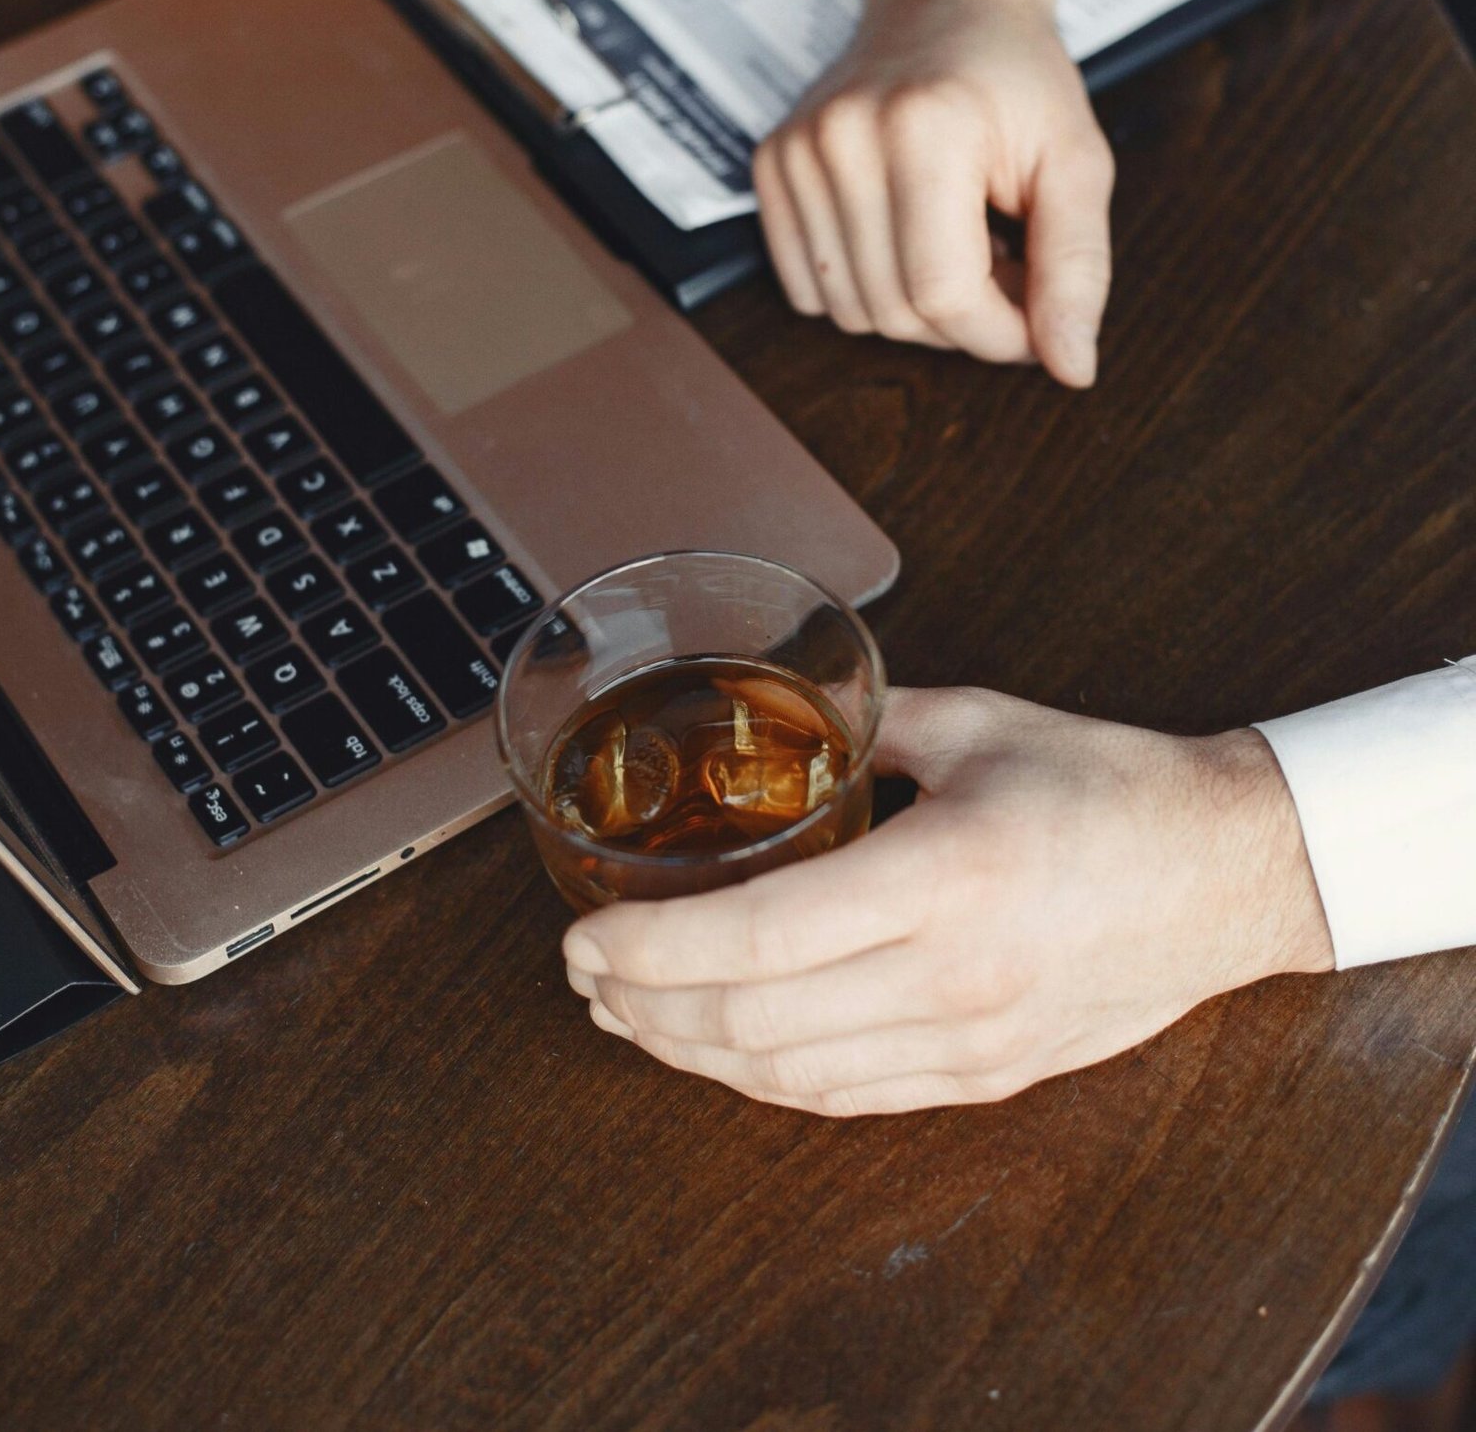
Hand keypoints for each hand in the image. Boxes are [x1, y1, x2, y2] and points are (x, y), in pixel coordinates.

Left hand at [563, 687, 1333, 1114]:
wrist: (1231, 876)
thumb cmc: (1109, 787)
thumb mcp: (979, 722)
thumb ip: (863, 720)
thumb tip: (775, 711)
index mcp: (944, 876)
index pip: (756, 936)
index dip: (649, 946)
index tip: (583, 935)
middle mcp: (950, 977)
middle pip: (751, 1022)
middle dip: (642, 1005)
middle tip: (582, 974)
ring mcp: (969, 1043)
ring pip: (787, 1077)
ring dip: (688, 1054)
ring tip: (626, 1018)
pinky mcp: (986, 1077)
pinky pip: (846, 1099)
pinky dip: (762, 1083)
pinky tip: (719, 1054)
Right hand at [753, 0, 1113, 386]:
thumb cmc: (1015, 79)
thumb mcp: (1077, 161)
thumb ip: (1077, 267)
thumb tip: (1070, 367)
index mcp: (925, 128)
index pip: (944, 294)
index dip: (998, 333)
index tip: (1035, 320)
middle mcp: (844, 138)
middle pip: (895, 312)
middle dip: (964, 322)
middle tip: (1005, 271)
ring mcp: (796, 151)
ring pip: (850, 311)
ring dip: (914, 308)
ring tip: (959, 247)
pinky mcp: (770, 165)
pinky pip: (807, 289)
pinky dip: (862, 289)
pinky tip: (903, 239)